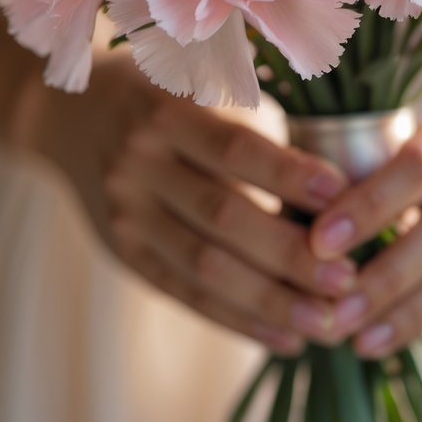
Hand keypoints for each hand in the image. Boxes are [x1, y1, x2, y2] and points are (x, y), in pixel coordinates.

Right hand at [15, 49, 357, 353]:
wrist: (72, 115)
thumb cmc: (166, 91)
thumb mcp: (201, 84)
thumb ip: (255, 125)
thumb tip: (338, 186)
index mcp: (165, 110)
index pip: (233, 148)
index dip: (288, 174)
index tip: (344, 198)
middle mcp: (139, 163)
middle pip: (222, 217)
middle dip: (290, 255)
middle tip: (349, 281)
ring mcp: (126, 213)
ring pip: (203, 267)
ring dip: (271, 302)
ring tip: (328, 322)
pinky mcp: (123, 254)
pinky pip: (183, 294)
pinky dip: (237, 319)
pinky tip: (285, 337)